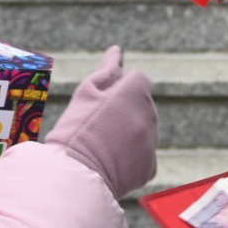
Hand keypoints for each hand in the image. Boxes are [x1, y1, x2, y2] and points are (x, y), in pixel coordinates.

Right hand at [46, 47, 157, 197]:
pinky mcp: (150, 166)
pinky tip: (110, 162)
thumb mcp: (86, 93)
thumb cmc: (76, 128)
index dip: (120, 89)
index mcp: (136, 91)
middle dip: (126, 111)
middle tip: (98, 127)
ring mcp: (152, 141)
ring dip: (129, 134)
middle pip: (142, 106)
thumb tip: (116, 52)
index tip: (103, 103)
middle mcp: (149, 114)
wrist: (75, 175)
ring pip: (143, 132)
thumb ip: (107, 71)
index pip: (138, 79)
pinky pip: (143, 157)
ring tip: (102, 146)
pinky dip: (131, 159)